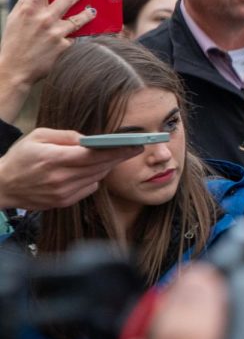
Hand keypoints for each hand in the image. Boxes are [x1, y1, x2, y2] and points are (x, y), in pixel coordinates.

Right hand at [0, 0, 94, 121]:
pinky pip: (74, 37)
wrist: (14, 69)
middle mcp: (44, 18)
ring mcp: (56, 32)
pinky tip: (76, 35)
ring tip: (93, 11)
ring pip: (80, 18)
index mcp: (30, 9)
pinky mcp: (64, 45)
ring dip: (89, 13)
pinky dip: (74, 36)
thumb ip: (24, 6)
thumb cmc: (13, 43)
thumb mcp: (13, 20)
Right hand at [0, 128, 140, 209]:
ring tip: (117, 155)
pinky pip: (89, 188)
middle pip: (99, 167)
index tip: (134, 144)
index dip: (116, 149)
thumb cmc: (20, 157)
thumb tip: (89, 139)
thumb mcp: (38, 136)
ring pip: (97, 177)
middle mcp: (60, 178)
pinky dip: (94, 178)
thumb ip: (66, 136)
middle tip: (135, 148)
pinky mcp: (64, 202)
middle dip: (119, 156)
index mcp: (53, 159)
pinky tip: (93, 170)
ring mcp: (63, 192)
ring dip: (107, 166)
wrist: (2, 186)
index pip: (93, 155)